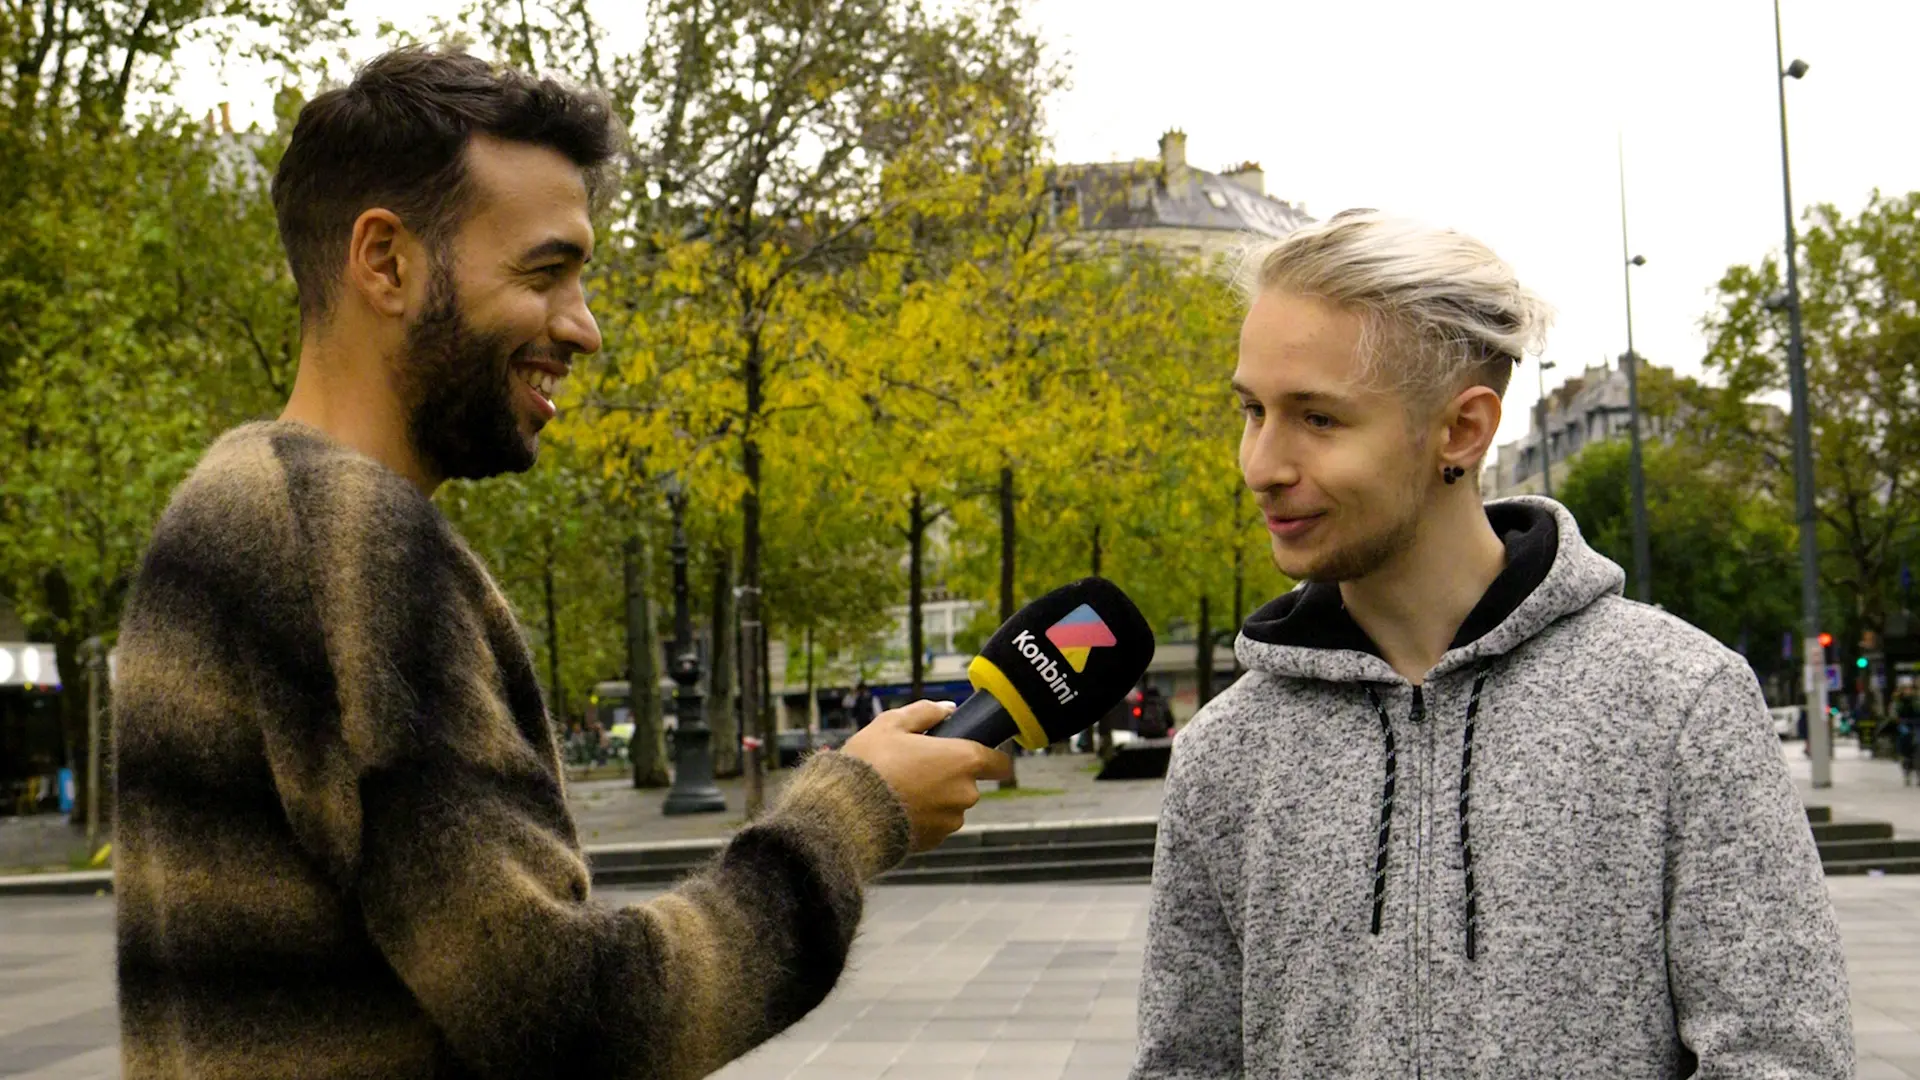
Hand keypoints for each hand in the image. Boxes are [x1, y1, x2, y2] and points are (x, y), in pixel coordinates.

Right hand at [841, 700, 1013, 851]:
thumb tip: (947, 709)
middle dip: (949, 774)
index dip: (992, 757)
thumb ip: (925, 713)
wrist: (848, 813)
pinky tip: (898, 806)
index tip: (975, 754)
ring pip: (951, 804)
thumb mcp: (892, 724)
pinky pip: (936, 824)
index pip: (1001, 762)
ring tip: (902, 787)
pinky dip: (923, 816)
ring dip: (936, 796)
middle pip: (970, 782)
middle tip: (917, 765)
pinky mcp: (935, 841)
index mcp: (964, 760)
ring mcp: (951, 820)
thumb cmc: (871, 764)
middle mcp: (966, 793)